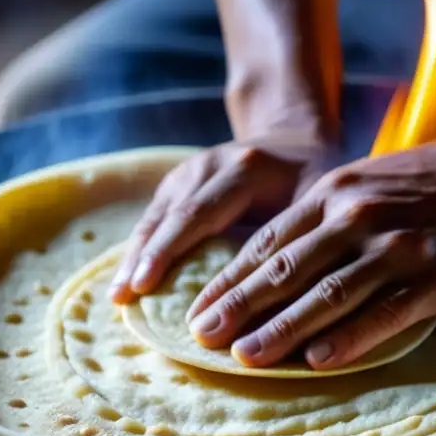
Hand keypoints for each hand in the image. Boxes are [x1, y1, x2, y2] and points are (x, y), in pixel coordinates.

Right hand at [109, 136, 333, 303]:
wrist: (295, 138)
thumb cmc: (314, 177)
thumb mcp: (319, 198)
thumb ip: (298, 236)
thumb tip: (280, 296)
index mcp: (245, 168)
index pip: (199, 213)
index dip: (169, 250)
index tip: (146, 286)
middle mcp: (211, 164)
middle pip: (169, 216)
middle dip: (143, 258)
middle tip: (121, 297)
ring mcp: (190, 170)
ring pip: (155, 216)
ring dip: (133, 256)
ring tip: (117, 295)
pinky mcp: (179, 182)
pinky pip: (155, 217)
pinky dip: (141, 248)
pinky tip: (128, 279)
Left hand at [185, 139, 435, 369]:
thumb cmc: (432, 182)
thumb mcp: (367, 182)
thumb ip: (324, 217)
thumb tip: (274, 265)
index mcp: (334, 195)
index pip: (267, 244)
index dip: (228, 281)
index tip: (196, 310)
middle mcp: (358, 219)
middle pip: (286, 270)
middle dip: (238, 307)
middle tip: (201, 338)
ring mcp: (399, 248)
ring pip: (328, 294)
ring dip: (281, 329)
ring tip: (244, 358)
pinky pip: (385, 313)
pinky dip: (349, 338)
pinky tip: (319, 361)